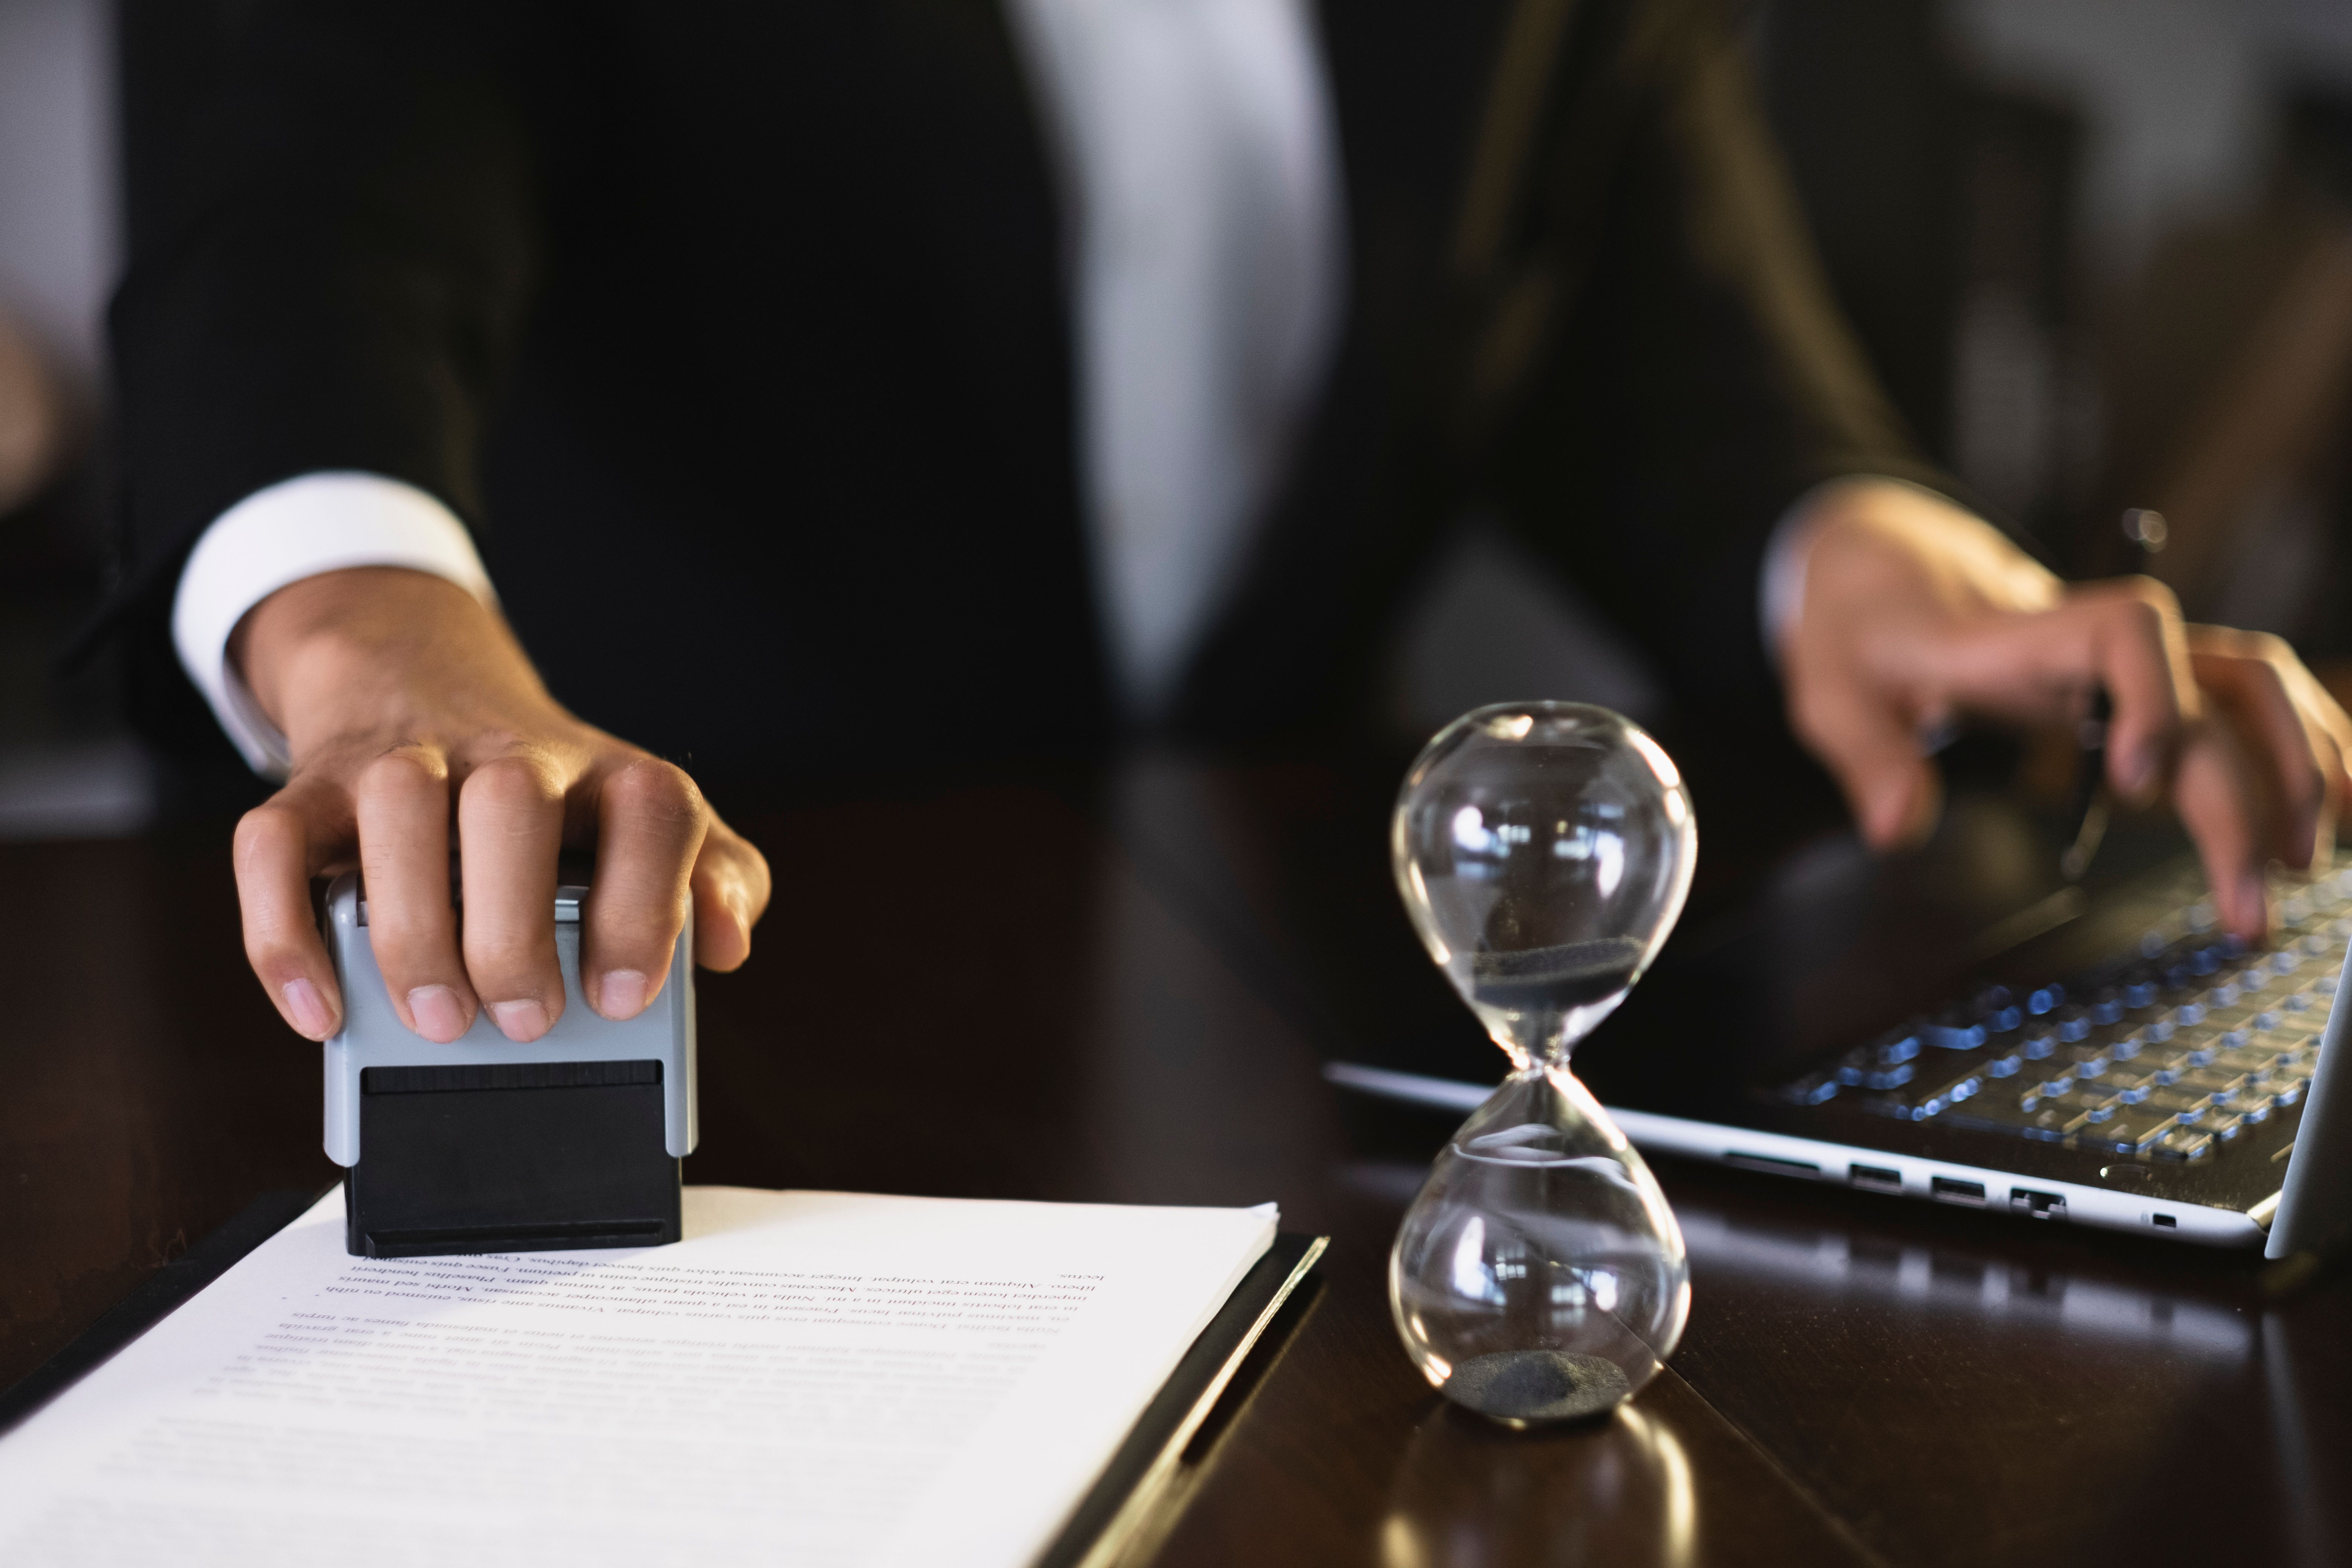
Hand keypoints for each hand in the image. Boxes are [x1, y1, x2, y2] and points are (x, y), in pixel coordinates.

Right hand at [231, 567, 772, 1042]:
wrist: (429, 680)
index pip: (651, 809)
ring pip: (396, 808)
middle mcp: (509, 755)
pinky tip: (321, 1009)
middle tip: (525, 1021)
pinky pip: (273, 842)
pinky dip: (284, 934)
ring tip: (439, 1016)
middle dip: (515, 929)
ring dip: (413, 927)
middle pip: (511, 805)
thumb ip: (718, 881)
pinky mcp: (316, 785)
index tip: (624, 995)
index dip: (644, 904)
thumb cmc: (558, 794)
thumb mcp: (652, 827)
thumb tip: (729, 944)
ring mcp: (404, 762)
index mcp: (607, 773)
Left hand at [1781, 480, 2351, 937]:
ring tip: (2305, 866)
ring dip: (2298, 767)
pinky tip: (2318, 816)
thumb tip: (1896, 825)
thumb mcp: (1832, 690)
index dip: (2149, 695)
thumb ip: (1863, 755)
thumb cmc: (1864, 635)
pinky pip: (2249, 708)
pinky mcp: (2147, 691)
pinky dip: (2297, 751)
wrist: (1890, 581)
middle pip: (2212, 693)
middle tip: (2247, 907)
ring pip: (2256, 689)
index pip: (2124, 631)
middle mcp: (2100, 645)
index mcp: (2025, 634)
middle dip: (2244, 794)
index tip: (2139, 782)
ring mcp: (2135, 664)